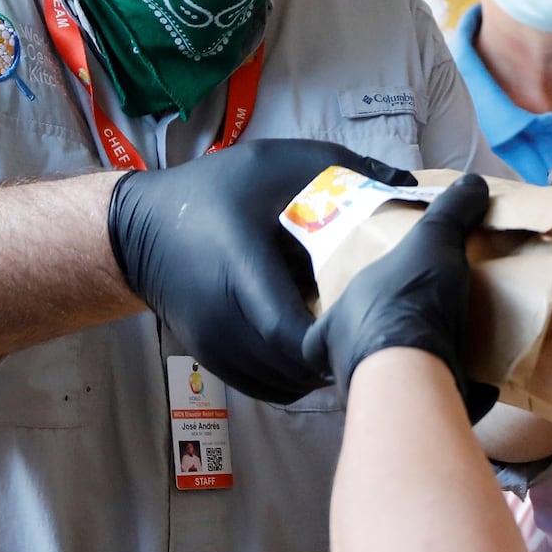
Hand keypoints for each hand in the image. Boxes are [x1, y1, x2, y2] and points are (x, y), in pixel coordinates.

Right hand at [107, 137, 409, 404]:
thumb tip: (409, 184)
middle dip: (335, 355)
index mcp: (240, 272)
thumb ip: (342, 171)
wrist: (142, 231)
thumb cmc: (214, 192)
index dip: (331, 339)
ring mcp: (216, 348)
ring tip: (347, 341)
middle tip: (373, 331)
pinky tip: (316, 349)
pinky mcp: (215, 362)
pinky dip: (296, 376)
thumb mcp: (277, 164)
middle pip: (293, 366)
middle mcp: (224, 321)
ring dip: (317, 370)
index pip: (289, 330)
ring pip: (283, 383)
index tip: (367, 322)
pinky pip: (266, 386)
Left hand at [302, 174, 495, 421]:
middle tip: (418, 331)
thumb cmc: (408, 300)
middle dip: (385, 347)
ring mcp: (375, 399)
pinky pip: (430, 406)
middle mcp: (346, 364)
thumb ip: (449, 213)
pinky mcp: (410, 419)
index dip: (341, 323)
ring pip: (391, 386)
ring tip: (451, 355)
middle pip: (360, 357)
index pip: (323, 328)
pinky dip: (454, 396)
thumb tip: (473, 181)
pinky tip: (480, 384)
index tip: (363, 318)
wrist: (417, 369)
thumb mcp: (432, 241)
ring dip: (419, 373)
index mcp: (337, 323)